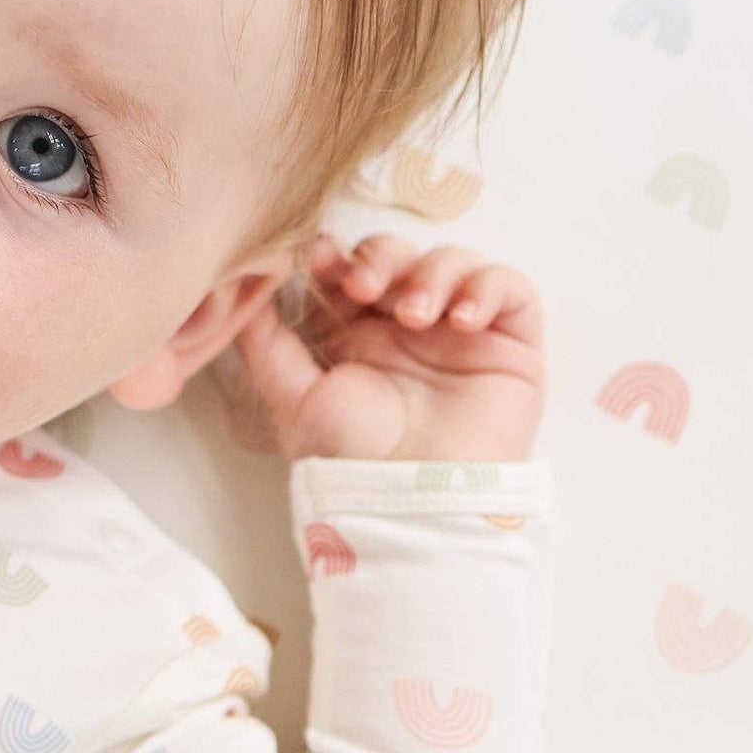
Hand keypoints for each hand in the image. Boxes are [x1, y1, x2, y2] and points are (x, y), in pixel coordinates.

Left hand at [230, 233, 546, 462]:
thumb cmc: (352, 457)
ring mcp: (458, 330)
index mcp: (355, 335)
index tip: (319, 257)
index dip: (336, 254)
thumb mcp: (294, 396)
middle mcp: (405, 327)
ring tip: (417, 317)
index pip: (348, 270)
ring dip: (432, 274)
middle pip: (397, 255)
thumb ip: (265, 342)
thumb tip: (242, 286)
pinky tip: (462, 320)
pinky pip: (509, 288)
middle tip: (365, 286)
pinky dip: (486, 289)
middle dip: (380, 257)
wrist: (415, 498)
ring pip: (451, 261)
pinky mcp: (510, 341)